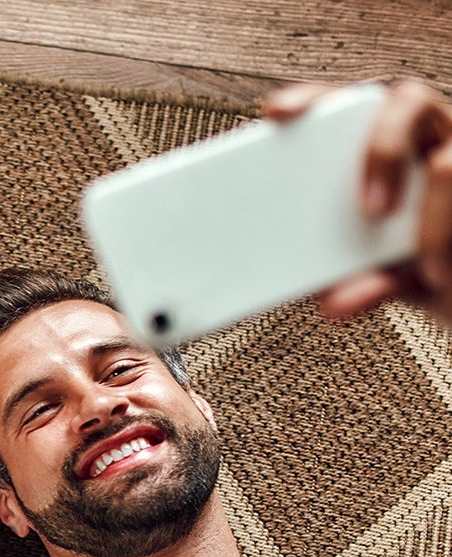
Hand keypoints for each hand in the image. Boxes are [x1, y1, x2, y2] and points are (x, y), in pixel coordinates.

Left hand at [264, 80, 451, 324]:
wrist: (451, 279)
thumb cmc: (399, 261)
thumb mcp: (369, 270)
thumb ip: (349, 279)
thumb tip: (334, 304)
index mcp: (375, 139)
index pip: (344, 101)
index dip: (311, 98)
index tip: (275, 114)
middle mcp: (422, 133)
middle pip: (406, 104)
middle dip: (384, 151)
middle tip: (371, 211)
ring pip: (449, 163)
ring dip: (433, 218)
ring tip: (423, 268)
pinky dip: (445, 241)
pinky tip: (435, 275)